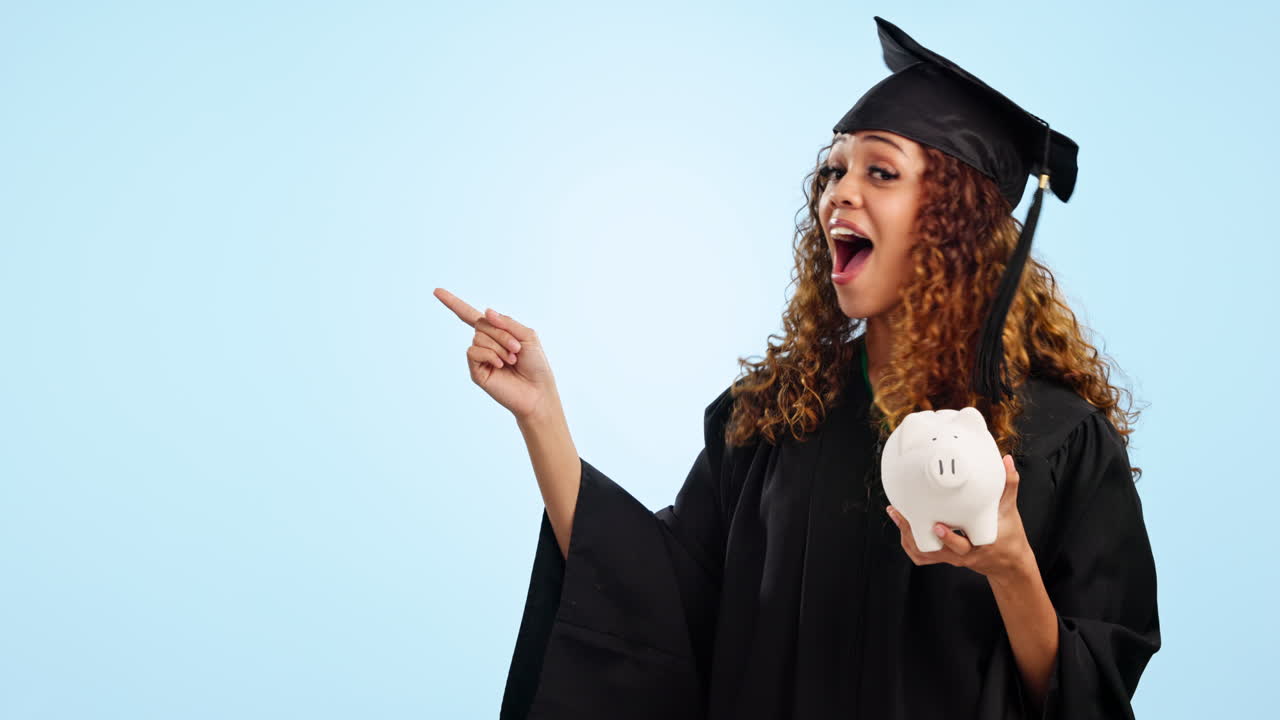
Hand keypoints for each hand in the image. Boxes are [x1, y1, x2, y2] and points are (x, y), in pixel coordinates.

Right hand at [434, 288, 558, 422]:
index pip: (470, 315)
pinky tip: (500, 364)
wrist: (537, 391)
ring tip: (511, 359)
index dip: (454, 303)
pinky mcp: (476, 371)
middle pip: (481, 324)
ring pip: (478, 338)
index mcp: (496, 332)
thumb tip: (485, 311)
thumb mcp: (527, 336)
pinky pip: (473, 352)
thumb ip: (506, 322)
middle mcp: (485, 343)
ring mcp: (479, 358)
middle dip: (502, 334)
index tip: (436, 291)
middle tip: (517, 349)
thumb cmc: (535, 364)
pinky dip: (489, 355)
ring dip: (498, 346)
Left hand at [886, 455, 1036, 585]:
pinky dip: (910, 543)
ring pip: (924, 553)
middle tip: (901, 513)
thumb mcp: (1009, 510)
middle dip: (914, 532)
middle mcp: (963, 554)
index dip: (948, 538)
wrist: (1008, 562)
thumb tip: (1007, 460)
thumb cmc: (1010, 536)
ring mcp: (952, 558)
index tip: (936, 525)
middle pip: (933, 550)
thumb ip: (1008, 484)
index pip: (962, 546)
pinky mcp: (945, 558)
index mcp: (979, 543)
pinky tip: (902, 526)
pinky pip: (923, 556)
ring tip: (896, 514)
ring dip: (907, 535)